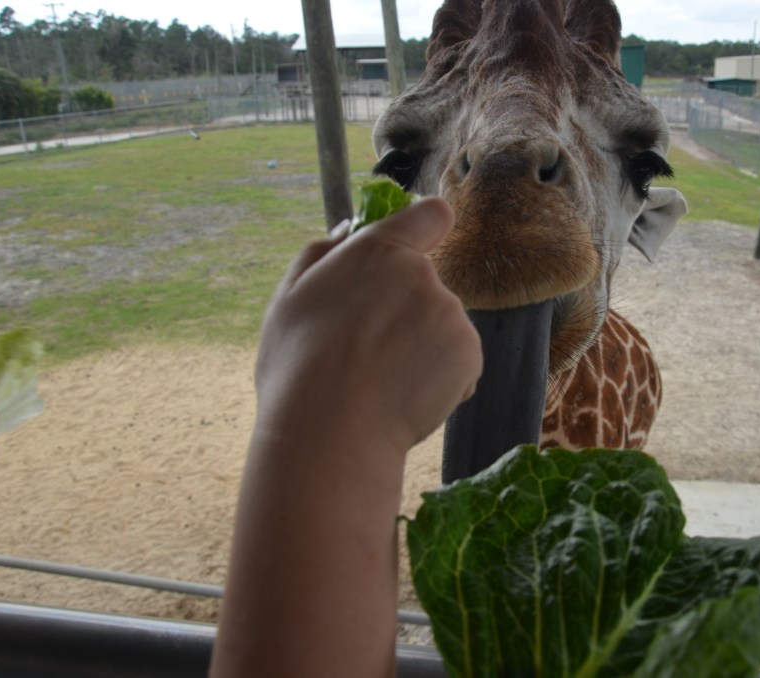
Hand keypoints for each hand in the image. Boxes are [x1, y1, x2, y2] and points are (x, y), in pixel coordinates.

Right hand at [254, 197, 482, 452]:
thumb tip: (348, 229)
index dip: (427, 226)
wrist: (332, 433)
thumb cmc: (298, 368)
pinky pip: (458, 362)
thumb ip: (321, 253)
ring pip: (441, 327)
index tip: (420, 241)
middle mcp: (422, 275)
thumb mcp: (288, 298)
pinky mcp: (470, 354)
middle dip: (405, 309)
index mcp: (378, 251)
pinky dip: (440, 379)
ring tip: (380, 381)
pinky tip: (403, 397)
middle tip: (367, 349)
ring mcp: (450, 314)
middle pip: (425, 285)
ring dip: (422, 347)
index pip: (429, 215)